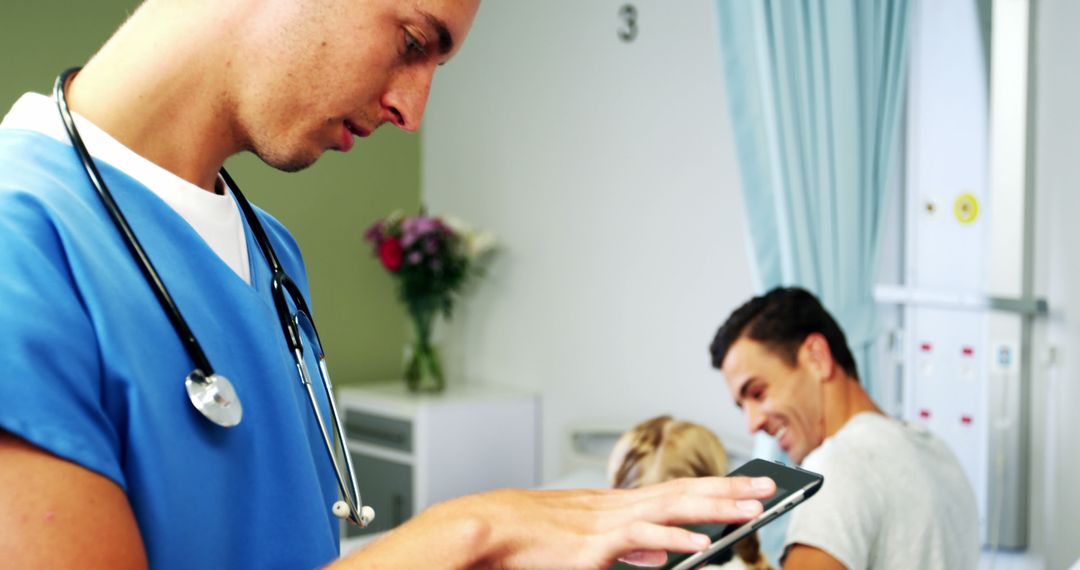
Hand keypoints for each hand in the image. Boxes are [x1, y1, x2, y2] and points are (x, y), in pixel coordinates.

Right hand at [338, 475, 774, 568]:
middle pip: (685, 492)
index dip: (714, 487)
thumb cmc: (526, 541)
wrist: (484, 531)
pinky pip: (642, 539)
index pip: (676, 491)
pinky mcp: (594, 545)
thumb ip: (624, 549)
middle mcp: (618, 506)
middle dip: (731, 489)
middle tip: (772, 487)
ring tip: (755, 508)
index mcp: (616, 505)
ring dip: (716, 507)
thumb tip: (661, 558)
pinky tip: (703, 543)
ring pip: (673, 508)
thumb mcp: (584, 544)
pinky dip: (675, 539)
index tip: (746, 486)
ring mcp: (607, 522)